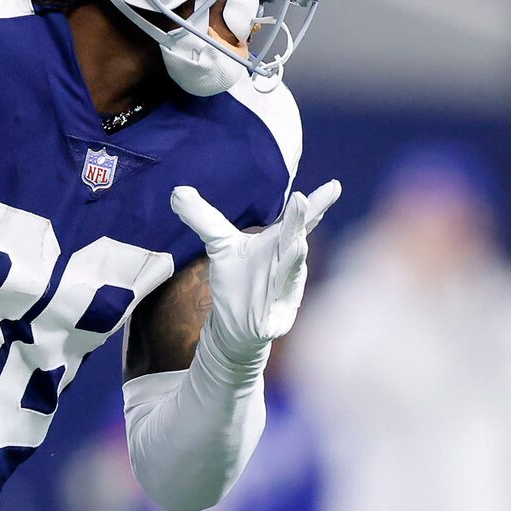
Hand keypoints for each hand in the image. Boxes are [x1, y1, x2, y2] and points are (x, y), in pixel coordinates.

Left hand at [171, 179, 342, 351]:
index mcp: (278, 244)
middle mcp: (286, 265)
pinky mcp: (277, 320)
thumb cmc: (237, 280)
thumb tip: (176, 191)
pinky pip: (278, 313)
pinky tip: (279, 308)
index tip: (334, 186)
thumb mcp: (219, 246)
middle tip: (303, 199)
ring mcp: (285, 292)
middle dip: (299, 223)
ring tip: (296, 244)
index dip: (315, 205)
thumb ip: (202, 218)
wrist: (236, 324)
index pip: (299, 222)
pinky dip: (279, 307)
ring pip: (290, 274)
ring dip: (293, 260)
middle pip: (294, 241)